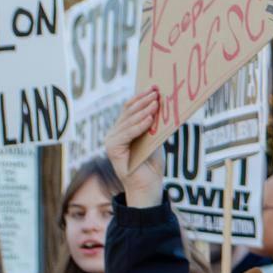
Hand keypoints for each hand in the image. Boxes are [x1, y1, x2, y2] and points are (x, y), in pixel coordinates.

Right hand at [104, 91, 166, 208]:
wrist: (148, 186)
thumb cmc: (152, 164)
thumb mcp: (155, 139)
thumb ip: (154, 125)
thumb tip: (162, 105)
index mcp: (122, 130)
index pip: (129, 109)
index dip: (141, 97)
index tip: (154, 87)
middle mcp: (113, 134)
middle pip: (128, 112)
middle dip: (144, 101)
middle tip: (156, 91)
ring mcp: (111, 142)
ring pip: (128, 122)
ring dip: (143, 111)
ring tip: (156, 102)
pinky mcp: (113, 150)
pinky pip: (127, 134)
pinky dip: (139, 126)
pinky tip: (149, 119)